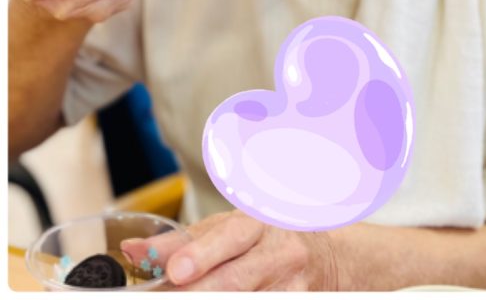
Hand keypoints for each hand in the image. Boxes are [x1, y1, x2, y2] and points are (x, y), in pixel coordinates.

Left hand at [123, 215, 335, 291]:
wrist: (325, 258)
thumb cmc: (265, 241)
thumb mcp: (229, 231)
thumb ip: (181, 241)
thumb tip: (131, 249)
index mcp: (258, 223)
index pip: (230, 236)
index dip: (201, 254)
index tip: (175, 271)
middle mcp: (278, 253)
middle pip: (233, 281)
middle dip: (195, 294)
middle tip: (166, 296)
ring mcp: (290, 287)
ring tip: (181, 297)